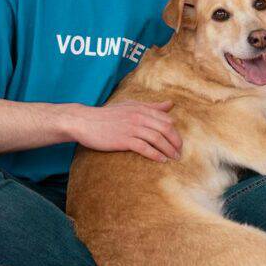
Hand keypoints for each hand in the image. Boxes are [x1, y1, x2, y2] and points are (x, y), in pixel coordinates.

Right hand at [65, 100, 182, 162]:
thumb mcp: (130, 106)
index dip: (175, 132)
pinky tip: (161, 160)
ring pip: (157, 138)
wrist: (85, 122)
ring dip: (168, 150)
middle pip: (165, 129)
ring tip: (174, 158)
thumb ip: (151, 106)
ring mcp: (131, 128)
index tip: (178, 142)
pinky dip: (155, 155)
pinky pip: (144, 148)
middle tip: (180, 152)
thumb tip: (170, 104)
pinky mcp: (123, 140)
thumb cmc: (108, 115)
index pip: (166, 119)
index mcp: (141, 108)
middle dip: (176, 142)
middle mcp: (138, 117)